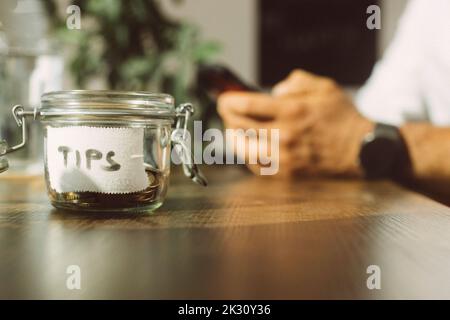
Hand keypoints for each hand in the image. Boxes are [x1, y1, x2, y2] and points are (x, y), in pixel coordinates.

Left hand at [218, 69, 373, 176]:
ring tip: (233, 129)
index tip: (224, 98)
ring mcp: (284, 157)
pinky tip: (248, 147)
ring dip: (233, 137)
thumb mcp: (324, 87)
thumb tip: (275, 90)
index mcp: (292, 111)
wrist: (359, 149)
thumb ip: (297, 82)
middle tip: (226, 111)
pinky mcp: (287, 173)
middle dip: (227, 117)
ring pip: (243, 149)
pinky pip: (256, 166)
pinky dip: (246, 155)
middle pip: (239, 127)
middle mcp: (284, 135)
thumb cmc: (341, 117)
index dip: (229, 101)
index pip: (247, 106)